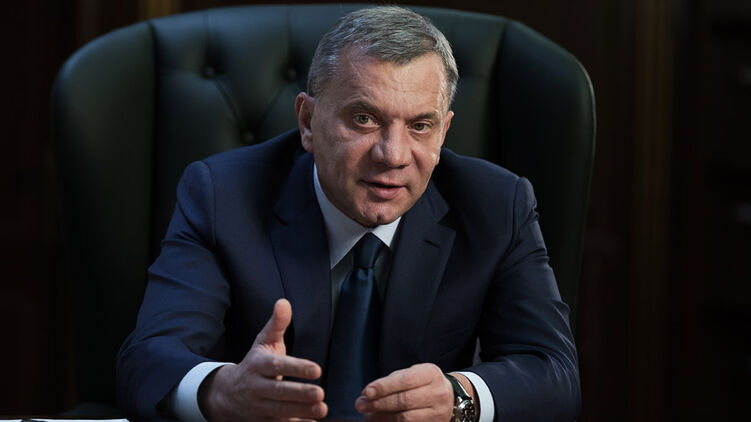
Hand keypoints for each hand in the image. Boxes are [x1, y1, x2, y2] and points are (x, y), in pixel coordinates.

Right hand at [198, 299, 326, 420]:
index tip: (317, 369)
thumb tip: (284, 302)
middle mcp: (256, 387)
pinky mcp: (263, 421)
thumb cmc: (255, 364)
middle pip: (278, 391)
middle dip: (299, 393)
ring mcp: (258, 406)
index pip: (278, 366)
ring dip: (301, 411)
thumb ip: (277, 324)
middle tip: (320, 393)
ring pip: (280, 411)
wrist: (227, 394)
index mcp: (258, 364)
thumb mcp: (263, 342)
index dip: (297, 368)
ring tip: (321, 409)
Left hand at [354, 363, 454, 421]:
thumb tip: (366, 394)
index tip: (366, 392)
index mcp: (430, 374)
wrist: (449, 398)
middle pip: (404, 401)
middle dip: (379, 404)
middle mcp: (437, 393)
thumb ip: (390, 382)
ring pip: (406, 418)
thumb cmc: (423, 384)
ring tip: (368, 415)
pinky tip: (380, 421)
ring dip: (382, 417)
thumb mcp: (412, 374)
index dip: (384, 387)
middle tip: (360, 405)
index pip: (405, 381)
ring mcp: (438, 412)